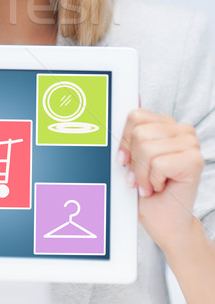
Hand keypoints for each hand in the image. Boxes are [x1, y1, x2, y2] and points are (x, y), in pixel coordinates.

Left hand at [117, 108, 203, 252]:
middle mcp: (180, 129)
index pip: (135, 116)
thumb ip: (132, 130)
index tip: (123, 160)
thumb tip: (133, 96)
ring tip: (150, 184)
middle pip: (139, 132)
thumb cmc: (146, 191)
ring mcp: (190, 143)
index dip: (124, 140)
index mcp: (164, 124)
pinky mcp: (194, 160)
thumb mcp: (131, 157)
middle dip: (134, 161)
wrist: (164, 222)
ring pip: (147, 147)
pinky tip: (160, 187)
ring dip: (143, 173)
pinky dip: (152, 180)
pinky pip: (158, 163)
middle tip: (140, 178)